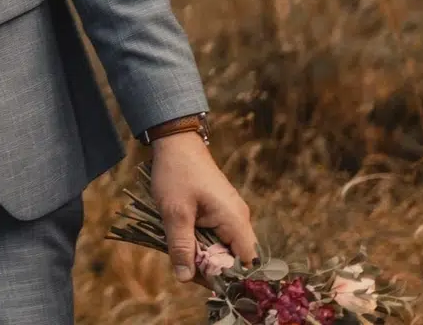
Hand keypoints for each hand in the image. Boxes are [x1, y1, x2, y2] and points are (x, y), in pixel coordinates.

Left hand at [149, 132, 256, 282]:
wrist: (175, 142)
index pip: (247, 262)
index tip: (204, 280)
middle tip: (185, 269)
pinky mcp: (220, 211)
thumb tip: (185, 278)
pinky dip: (201, 242)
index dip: (229, 277)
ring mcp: (230, 214)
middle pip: (234, 258)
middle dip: (212, 268)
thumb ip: (181, 246)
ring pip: (223, 248)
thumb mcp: (175, 212)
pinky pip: (216, 236)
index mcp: (235, 220)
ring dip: (204, 255)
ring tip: (182, 256)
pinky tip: (184, 242)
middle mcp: (239, 219)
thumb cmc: (176, 173)